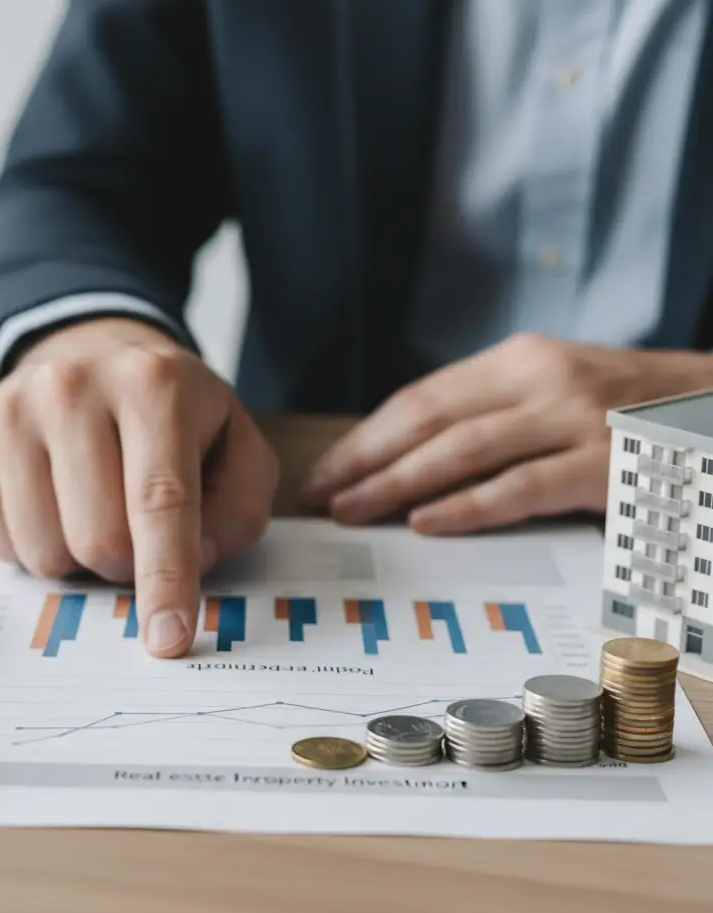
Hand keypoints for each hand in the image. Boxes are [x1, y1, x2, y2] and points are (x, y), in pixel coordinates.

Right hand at [0, 317, 277, 656]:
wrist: (92, 356)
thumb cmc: (172, 417)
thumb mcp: (235, 449)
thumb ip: (237, 511)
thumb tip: (194, 562)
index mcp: (154, 384)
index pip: (159, 501)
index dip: (166, 577)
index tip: (168, 639)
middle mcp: (72, 385)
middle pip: (99, 539)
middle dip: (127, 564)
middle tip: (138, 532)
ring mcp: (10, 407)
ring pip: (44, 551)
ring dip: (78, 557)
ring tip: (94, 506)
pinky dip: (33, 544)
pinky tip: (51, 498)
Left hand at [302, 333, 712, 533]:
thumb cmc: (622, 408)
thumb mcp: (552, 389)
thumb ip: (490, 413)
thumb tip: (407, 459)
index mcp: (518, 359)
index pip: (421, 398)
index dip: (366, 437)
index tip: (326, 469)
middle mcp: (539, 379)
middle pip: (428, 421)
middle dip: (364, 461)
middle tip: (321, 495)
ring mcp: (573, 419)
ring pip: (461, 451)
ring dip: (397, 483)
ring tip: (353, 510)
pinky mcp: (603, 465)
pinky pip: (519, 489)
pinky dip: (467, 507)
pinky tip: (425, 523)